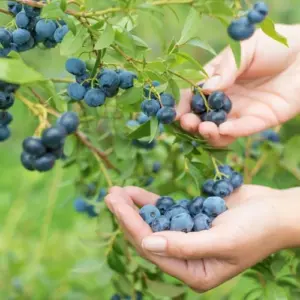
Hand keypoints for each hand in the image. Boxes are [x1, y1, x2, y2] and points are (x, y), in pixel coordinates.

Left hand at [105, 185, 299, 291]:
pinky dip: (151, 202)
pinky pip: (166, 211)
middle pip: (149, 235)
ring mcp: (188, 237)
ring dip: (135, 207)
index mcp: (194, 272)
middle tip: (110, 195)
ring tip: (117, 192)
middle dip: (128, 215)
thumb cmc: (257, 229)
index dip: (132, 225)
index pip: (153, 249)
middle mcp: (187, 258)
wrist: (277, 210)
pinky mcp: (191, 218)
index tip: (115, 204)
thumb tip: (147, 242)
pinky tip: (135, 193)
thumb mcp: (222, 241)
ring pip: (154, 222)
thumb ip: (184, 246)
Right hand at [177, 24, 299, 146]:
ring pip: (219, 129)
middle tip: (187, 122)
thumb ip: (225, 67)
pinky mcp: (259, 121)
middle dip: (191, 122)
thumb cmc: (274, 44)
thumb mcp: (245, 48)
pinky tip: (223, 130)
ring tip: (203, 128)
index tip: (171, 112)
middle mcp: (226, 99)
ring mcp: (241, 112)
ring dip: (208, 133)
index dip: (181, 104)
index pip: (193, 95)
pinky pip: (242, 130)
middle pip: (202, 116)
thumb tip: (205, 88)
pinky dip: (231, 132)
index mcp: (217, 80)